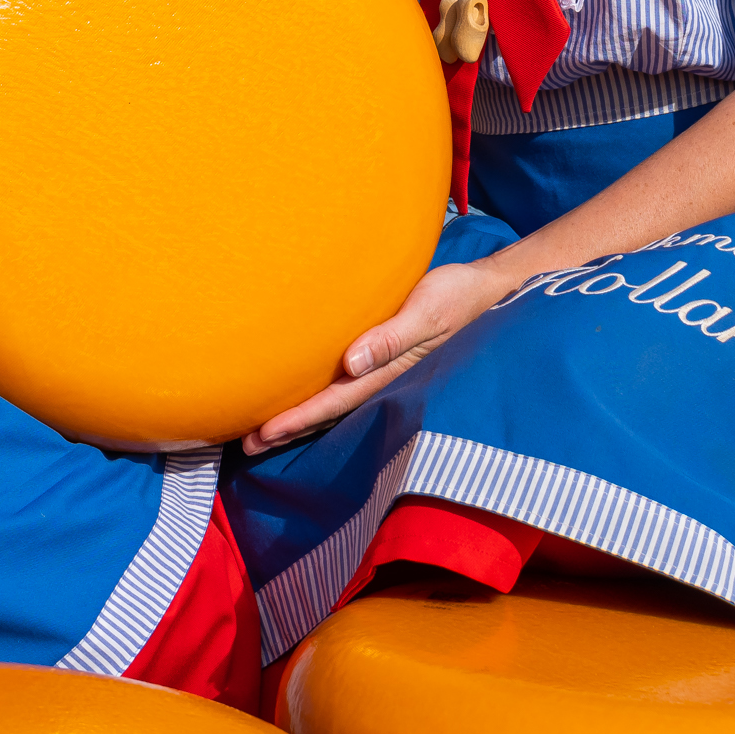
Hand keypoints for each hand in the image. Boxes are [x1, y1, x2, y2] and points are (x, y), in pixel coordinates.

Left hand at [245, 257, 510, 452]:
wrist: (490, 289)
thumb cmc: (457, 296)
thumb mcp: (426, 313)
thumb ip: (390, 339)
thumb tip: (352, 363)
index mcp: (390, 372)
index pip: (333, 402)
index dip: (296, 420)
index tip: (262, 434)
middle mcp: (383, 378)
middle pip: (327, 411)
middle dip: (288, 429)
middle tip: (244, 445)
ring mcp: (384, 370)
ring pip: (334, 399)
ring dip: (299, 416)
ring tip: (262, 430)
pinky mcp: (386, 354)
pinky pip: (346, 381)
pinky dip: (320, 393)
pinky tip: (303, 393)